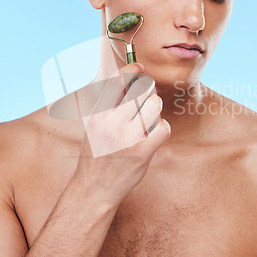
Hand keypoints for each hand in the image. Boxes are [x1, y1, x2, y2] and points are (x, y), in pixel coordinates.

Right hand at [75, 63, 169, 203]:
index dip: (132, 69)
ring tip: (147, 119)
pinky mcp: (142, 152)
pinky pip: (163, 127)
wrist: (93, 188)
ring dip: (156, 109)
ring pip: (155, 105)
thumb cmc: (97, 152)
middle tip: (146, 100)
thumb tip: (132, 74)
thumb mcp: (93, 123)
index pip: (118, 79)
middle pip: (142, 89)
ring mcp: (127, 138)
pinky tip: (152, 134)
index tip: (140, 68)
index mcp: (98, 113)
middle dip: (148, 91)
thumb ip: (108, 101)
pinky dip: (161, 128)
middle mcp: (111, 122)